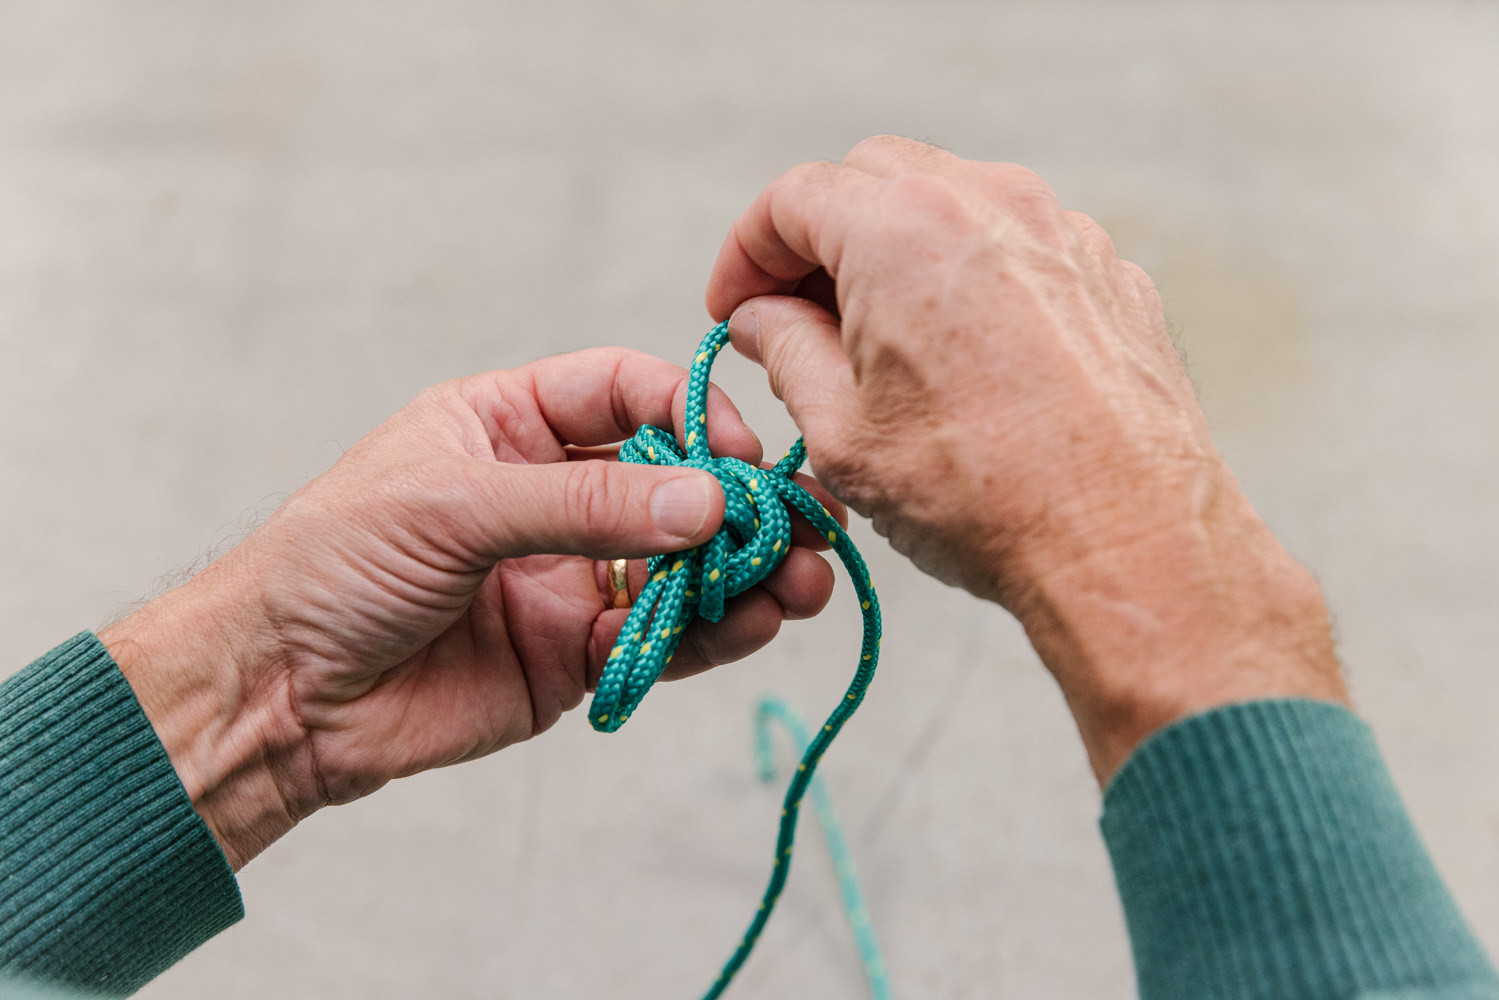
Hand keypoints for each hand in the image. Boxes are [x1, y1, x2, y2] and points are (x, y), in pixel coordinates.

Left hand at [100, 349, 838, 867]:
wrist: (278, 695)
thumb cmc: (334, 562)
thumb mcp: (454, 503)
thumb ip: (584, 502)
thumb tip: (710, 502)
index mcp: (510, 424)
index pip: (626, 393)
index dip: (693, 412)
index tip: (743, 453)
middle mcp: (550, 494)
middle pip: (673, 484)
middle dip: (743, 503)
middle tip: (813, 522)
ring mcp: (566, 576)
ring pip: (680, 566)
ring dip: (747, 573)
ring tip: (806, 582)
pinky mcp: (574, 654)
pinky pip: (660, 637)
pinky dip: (711, 633)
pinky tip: (755, 623)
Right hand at [706, 136, 1344, 782]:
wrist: (1127, 541)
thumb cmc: (983, 495)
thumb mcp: (843, 434)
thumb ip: (786, 352)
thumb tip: (763, 319)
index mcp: (903, 231)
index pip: (793, 199)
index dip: (747, 253)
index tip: (736, 308)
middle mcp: (988, 204)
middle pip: (872, 178)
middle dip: (819, 239)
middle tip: (795, 318)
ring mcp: (1061, 232)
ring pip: (950, 204)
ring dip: (897, 254)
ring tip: (878, 344)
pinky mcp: (1108, 273)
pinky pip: (1017, 247)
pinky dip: (971, 278)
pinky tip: (963, 358)